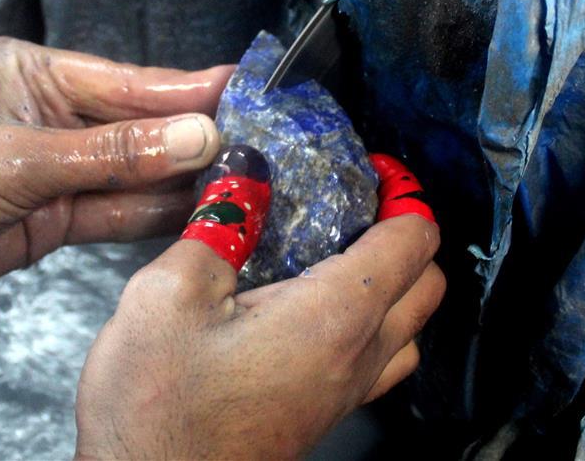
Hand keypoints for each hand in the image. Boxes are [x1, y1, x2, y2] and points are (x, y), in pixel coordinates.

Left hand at [0, 38, 231, 322]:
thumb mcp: (20, 161)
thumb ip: (113, 154)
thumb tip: (201, 136)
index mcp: (36, 75)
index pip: (130, 81)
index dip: (191, 89)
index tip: (251, 89)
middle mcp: (52, 115)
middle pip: (138, 128)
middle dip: (196, 138)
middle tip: (269, 145)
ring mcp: (54, 169)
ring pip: (132, 173)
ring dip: (182, 180)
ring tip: (250, 182)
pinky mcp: (50, 215)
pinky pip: (112, 210)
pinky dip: (152, 214)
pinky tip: (200, 214)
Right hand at [75, 175, 443, 458]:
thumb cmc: (155, 402)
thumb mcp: (166, 294)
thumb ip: (218, 226)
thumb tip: (246, 174)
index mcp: (332, 317)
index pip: (411, 241)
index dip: (403, 192)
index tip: (374, 169)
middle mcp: (356, 357)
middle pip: (428, 284)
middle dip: (406, 232)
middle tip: (356, 204)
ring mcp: (344, 394)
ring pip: (412, 329)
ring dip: (395, 282)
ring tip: (338, 253)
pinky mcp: (324, 415)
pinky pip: (380, 361)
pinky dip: (373, 322)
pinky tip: (313, 309)